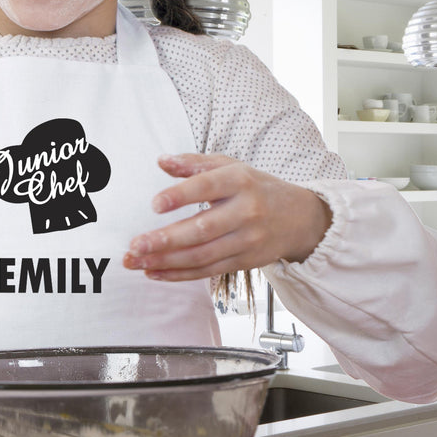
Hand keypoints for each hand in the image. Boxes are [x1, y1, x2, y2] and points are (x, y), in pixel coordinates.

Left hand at [123, 153, 332, 281]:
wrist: (300, 218)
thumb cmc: (256, 188)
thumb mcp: (230, 167)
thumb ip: (195, 163)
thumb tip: (162, 161)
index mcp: (240, 181)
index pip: (207, 187)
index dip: (180, 196)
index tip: (154, 204)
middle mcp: (246, 212)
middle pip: (201, 229)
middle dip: (165, 240)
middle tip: (135, 245)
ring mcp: (246, 240)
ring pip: (202, 255)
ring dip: (165, 261)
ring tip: (135, 261)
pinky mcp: (244, 262)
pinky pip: (207, 271)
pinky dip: (178, 274)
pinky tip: (154, 272)